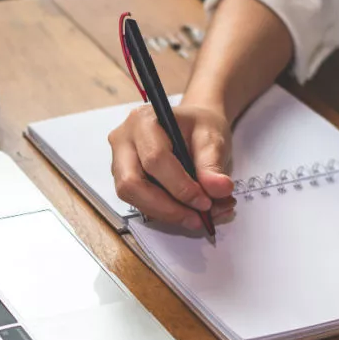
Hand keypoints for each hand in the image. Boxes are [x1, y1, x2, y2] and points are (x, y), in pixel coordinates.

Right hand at [107, 103, 235, 229]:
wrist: (193, 127)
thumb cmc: (199, 127)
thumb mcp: (212, 138)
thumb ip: (213, 165)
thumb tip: (219, 190)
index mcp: (143, 121)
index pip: (154, 159)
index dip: (180, 187)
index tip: (205, 202)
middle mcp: (123, 141)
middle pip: (132, 183)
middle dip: (166, 208)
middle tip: (196, 218)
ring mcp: (119, 161)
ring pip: (131, 197)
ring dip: (164, 213)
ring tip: (195, 217)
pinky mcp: (124, 178)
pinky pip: (138, 202)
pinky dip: (163, 212)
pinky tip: (185, 211)